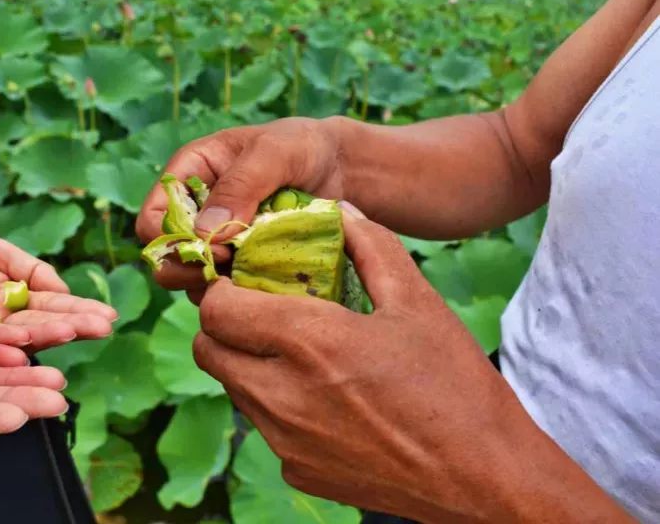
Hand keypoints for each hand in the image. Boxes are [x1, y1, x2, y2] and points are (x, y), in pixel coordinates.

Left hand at [0, 227, 116, 350]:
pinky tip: (33, 343)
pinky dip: (10, 345)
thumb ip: (27, 268)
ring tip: (79, 332)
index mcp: (12, 299)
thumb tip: (62, 290)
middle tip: (104, 327)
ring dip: (50, 336)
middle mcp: (1, 324)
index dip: (79, 311)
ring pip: (19, 339)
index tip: (108, 316)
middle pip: (43, 326)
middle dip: (75, 325)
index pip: (52, 307)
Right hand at [136, 117, 349, 298]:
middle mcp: (194, 212)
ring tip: (253, 277)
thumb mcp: (275, 152)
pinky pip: (225, 290)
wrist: (341, 170)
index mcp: (187, 176)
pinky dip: (241, 295)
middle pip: (164, 259)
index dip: (173, 242)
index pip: (151, 219)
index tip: (216, 250)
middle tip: (231, 271)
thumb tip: (205, 232)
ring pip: (191, 281)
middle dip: (190, 271)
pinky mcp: (239, 264)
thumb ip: (241, 185)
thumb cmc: (303, 146)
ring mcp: (215, 242)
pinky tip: (267, 287)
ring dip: (216, 287)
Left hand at [193, 205, 631, 521]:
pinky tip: (324, 398)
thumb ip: (369, 246)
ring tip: (297, 352)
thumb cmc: (455, 385)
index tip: (248, 281)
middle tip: (263, 313)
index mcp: (310, 342)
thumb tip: (338, 212)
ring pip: (232, 389)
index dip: (224, 288)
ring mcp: (285, 441)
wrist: (484, 478)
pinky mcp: (296, 472)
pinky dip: (277, 405)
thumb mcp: (417, 301)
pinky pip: (264, 428)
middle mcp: (282, 396)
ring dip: (247, 363)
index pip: (216, 309)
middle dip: (225, 325)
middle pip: (208, 349)